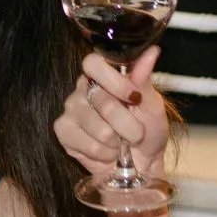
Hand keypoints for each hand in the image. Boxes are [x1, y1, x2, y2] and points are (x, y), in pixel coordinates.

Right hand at [53, 49, 171, 182]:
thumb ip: (144, 80)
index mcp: (102, 75)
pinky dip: (105, 154)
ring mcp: (71, 110)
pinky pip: (88, 145)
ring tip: (119, 143)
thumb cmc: (149, 130)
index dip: (114, 82)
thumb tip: (151, 52)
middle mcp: (82, 89)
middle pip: (101, 100)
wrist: (143, 164)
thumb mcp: (152, 104)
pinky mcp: (64, 132)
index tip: (133, 98)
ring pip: (98, 127)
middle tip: (136, 133)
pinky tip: (107, 152)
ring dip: (117, 142)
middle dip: (127, 124)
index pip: (93, 63)